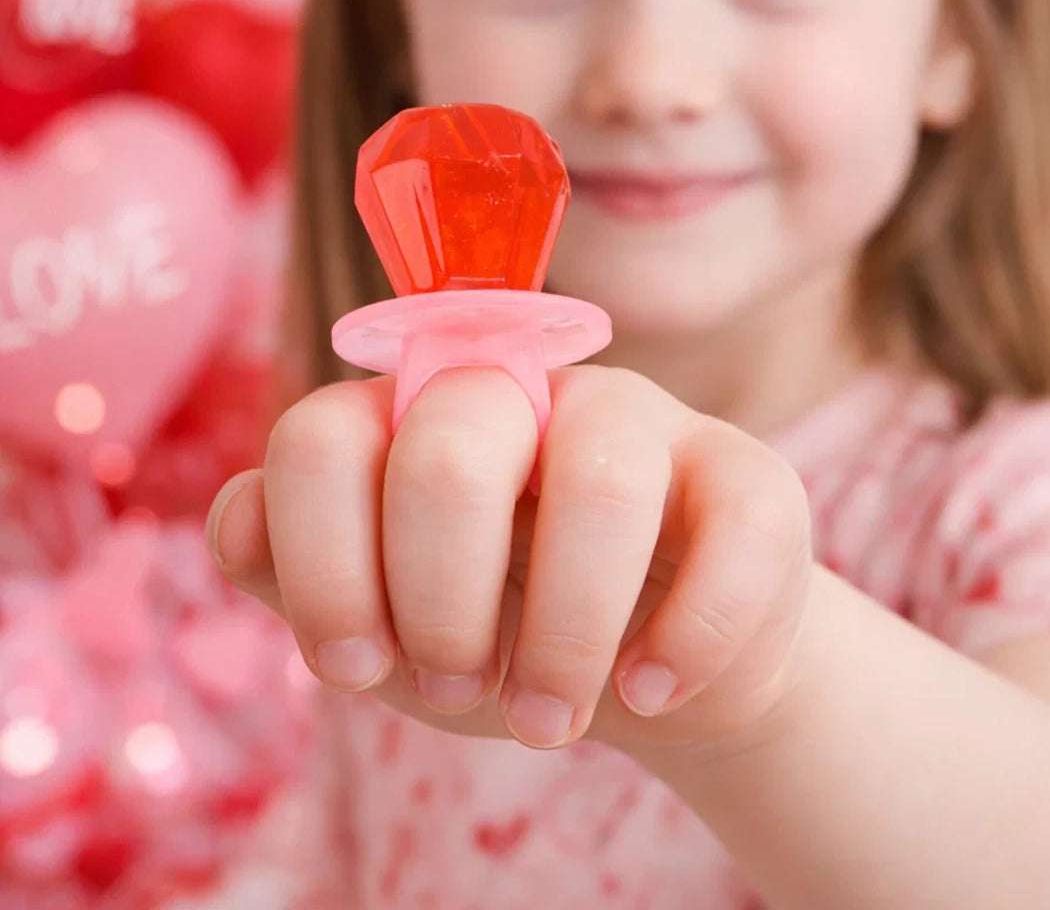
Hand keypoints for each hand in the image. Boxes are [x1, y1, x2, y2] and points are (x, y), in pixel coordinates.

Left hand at [205, 366, 811, 760]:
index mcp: (414, 420)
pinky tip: (652, 691)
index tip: (358, 665)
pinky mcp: (746, 473)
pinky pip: (735, 528)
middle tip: (459, 683)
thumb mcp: (388, 624)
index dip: (324, 562)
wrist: (648, 670)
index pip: (323, 436)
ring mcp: (640, 421)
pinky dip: (688, 638)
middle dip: (442, 599)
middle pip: (450, 444)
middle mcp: (525, 395)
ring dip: (565, 636)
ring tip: (551, 718)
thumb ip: (297, 571)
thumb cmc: (501, 635)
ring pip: (601, 479)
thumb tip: (240, 526)